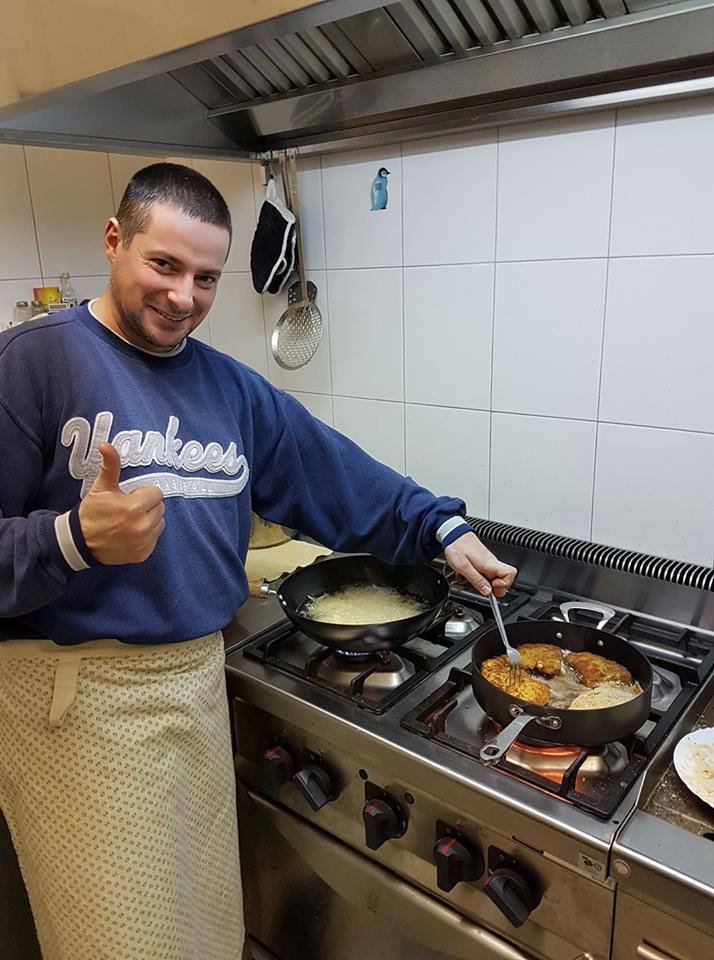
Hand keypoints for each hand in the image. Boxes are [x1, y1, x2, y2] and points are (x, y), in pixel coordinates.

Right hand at [78, 443, 165, 563]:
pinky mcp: (142, 554)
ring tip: (129, 521)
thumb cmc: (92, 512)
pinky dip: (146, 536)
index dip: (142, 494)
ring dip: (149, 520)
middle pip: (159, 508)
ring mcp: (143, 543)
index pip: (156, 494)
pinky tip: (130, 534)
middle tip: (128, 509)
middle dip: (147, 506)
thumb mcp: (101, 487)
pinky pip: (154, 539)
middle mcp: (142, 527)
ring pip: (159, 523)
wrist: (80, 542)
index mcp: (134, 508)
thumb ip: (110, 466)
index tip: (129, 497)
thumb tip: (106, 445)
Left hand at [444, 531, 516, 597]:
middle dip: (495, 588)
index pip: (510, 574)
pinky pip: (488, 574)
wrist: (453, 535)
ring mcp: (489, 562)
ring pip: (496, 578)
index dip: (504, 584)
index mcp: (489, 563)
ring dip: (486, 584)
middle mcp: (492, 562)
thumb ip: (476, 580)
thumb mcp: (462, 567)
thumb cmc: (457, 547)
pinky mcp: (484, 562)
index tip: (492, 588)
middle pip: (505, 578)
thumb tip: (488, 592)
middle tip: (483, 588)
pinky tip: (472, 577)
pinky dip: (481, 578)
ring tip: (474, 582)